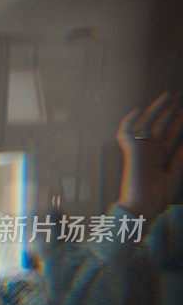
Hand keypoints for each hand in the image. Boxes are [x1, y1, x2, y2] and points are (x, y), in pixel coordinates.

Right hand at [116, 91, 182, 221]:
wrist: (141, 209)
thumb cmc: (155, 198)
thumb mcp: (173, 176)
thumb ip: (179, 159)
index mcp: (159, 157)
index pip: (170, 134)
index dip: (178, 121)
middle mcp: (149, 151)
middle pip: (160, 125)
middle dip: (170, 110)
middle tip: (179, 95)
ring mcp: (140, 151)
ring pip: (149, 126)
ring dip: (159, 110)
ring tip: (170, 96)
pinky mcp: (132, 153)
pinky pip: (127, 135)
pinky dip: (129, 122)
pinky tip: (138, 110)